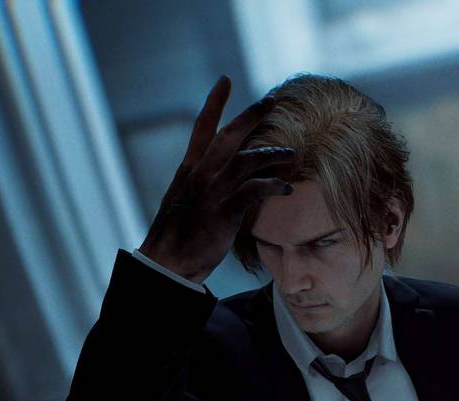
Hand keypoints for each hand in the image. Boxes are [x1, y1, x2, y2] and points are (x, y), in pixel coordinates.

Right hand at [138, 75, 294, 281]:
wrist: (167, 262)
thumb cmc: (178, 236)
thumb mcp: (185, 201)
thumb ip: (202, 184)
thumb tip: (219, 178)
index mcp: (190, 169)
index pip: (203, 128)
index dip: (214, 103)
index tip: (225, 80)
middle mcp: (200, 175)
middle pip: (228, 136)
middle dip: (251, 116)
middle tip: (271, 101)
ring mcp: (212, 192)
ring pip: (246, 160)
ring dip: (272, 154)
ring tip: (291, 154)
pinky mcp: (224, 212)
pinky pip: (255, 190)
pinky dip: (273, 186)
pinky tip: (287, 188)